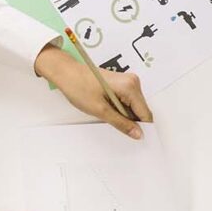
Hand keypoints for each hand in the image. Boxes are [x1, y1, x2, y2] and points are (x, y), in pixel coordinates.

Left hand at [33, 45, 153, 139]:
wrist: (66, 73)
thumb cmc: (78, 86)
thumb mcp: (100, 110)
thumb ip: (122, 123)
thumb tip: (137, 133)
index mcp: (130, 87)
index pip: (145, 113)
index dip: (141, 127)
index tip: (134, 137)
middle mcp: (133, 82)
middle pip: (141, 110)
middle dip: (132, 121)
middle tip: (114, 124)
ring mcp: (128, 82)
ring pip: (134, 106)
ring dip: (124, 114)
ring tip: (107, 113)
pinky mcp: (123, 83)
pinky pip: (128, 101)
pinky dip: (121, 108)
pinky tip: (108, 108)